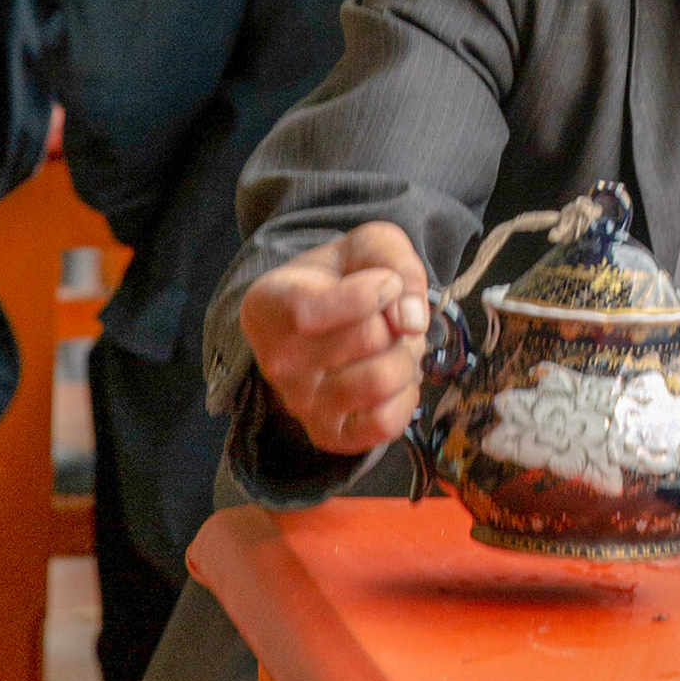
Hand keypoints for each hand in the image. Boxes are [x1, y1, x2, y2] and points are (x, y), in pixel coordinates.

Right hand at [240, 223, 430, 454]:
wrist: (329, 320)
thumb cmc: (344, 277)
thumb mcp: (369, 245)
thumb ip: (395, 263)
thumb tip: (411, 321)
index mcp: (268, 306)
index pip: (308, 310)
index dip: (365, 294)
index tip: (385, 283)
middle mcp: (276, 362)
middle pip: (368, 338)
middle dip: (397, 320)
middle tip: (389, 315)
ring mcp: (301, 405)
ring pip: (382, 380)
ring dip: (406, 355)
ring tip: (392, 345)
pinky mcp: (330, 435)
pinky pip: (386, 424)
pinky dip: (407, 395)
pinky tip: (393, 375)